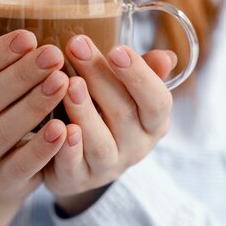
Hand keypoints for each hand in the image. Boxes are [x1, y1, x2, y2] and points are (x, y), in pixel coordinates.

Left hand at [43, 35, 175, 215]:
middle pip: (124, 113)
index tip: (116, 48)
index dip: (139, 75)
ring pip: (101, 143)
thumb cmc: (102, 111)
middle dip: (99, 76)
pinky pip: (74, 166)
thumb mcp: (123, 90)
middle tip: (77, 45)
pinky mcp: (77, 180)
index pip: (157, 100)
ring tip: (69, 84)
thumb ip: (141, 73)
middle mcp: (136, 148)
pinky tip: (60, 128)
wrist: (73, 159)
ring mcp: (107, 167)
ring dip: (85, 112)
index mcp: (153, 123)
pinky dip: (69, 148)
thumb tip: (166, 57)